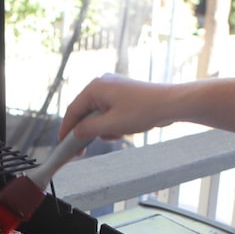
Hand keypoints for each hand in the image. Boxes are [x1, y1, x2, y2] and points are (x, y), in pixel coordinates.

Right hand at [58, 73, 174, 141]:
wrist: (171, 104)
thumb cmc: (143, 111)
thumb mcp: (110, 125)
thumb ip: (88, 129)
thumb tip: (76, 133)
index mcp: (95, 88)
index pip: (73, 110)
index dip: (66, 129)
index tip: (62, 143)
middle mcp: (101, 84)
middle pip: (84, 112)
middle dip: (87, 130)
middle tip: (84, 149)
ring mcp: (113, 88)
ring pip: (97, 113)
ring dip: (103, 128)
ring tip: (118, 133)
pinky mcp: (122, 94)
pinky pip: (108, 111)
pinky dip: (112, 123)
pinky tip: (124, 128)